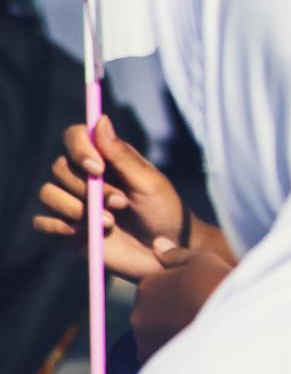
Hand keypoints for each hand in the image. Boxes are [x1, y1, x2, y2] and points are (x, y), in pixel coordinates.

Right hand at [33, 117, 185, 281]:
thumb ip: (121, 155)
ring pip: (48, 193)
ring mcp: (75, 203)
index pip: (75, 136)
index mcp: (106, 158)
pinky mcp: (67, 230)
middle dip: (88, 188)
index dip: (78, 147)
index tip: (97, 168)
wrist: (165, 254)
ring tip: (110, 222)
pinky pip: (42, 222)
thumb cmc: (164, 212)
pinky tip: (84, 233)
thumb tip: (101, 119)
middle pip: (59, 167)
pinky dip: (58, 226)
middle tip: (121, 204)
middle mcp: (86, 178)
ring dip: (76, 208)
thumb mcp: (149, 182)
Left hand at [131, 238, 232, 362]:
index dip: (176, 289)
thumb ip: (176, 254)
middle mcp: (138, 314)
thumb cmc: (217, 287)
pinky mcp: (152, 362)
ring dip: (168, 332)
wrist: (230, 328)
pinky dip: (171, 351)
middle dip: (168, 311)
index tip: (197, 292)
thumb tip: (156, 244)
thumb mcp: (202, 260)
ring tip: (197, 330)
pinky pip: (158, 354)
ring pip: (154, 333)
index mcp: (146, 286)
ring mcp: (143, 341)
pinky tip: (192, 347)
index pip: (155, 286)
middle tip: (197, 311)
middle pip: (152, 310)